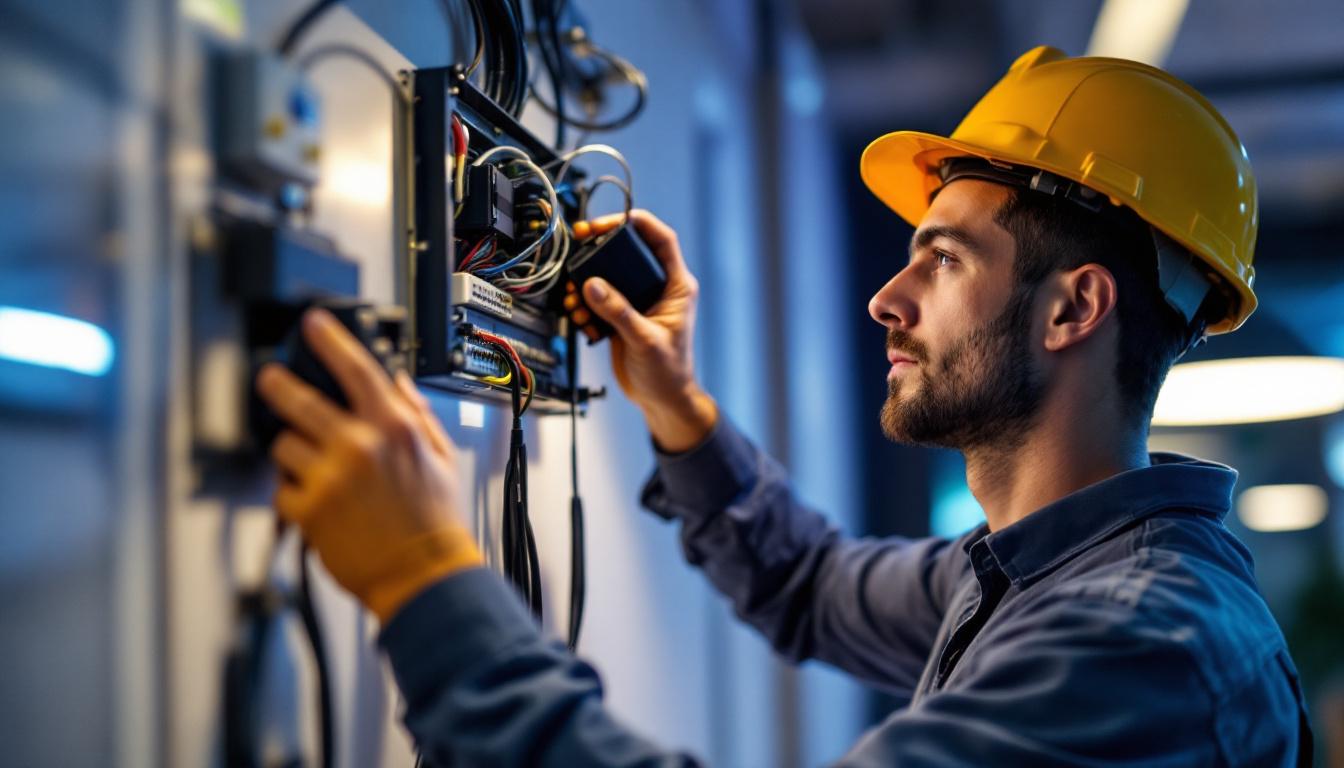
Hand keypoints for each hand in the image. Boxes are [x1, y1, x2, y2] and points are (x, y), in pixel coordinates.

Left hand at [255, 309, 481, 621]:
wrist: (423, 574)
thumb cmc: (435, 521)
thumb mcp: (441, 457)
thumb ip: (416, 414)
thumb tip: (397, 382)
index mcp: (395, 427)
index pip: (357, 368)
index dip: (331, 340)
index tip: (313, 325)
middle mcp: (359, 445)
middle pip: (300, 400)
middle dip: (278, 385)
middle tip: (270, 380)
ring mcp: (329, 477)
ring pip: (285, 446)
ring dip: (294, 454)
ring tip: (316, 471)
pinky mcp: (308, 510)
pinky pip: (282, 489)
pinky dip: (294, 495)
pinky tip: (320, 505)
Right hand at [568, 210, 717, 451]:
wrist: (661, 400)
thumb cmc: (668, 373)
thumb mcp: (645, 341)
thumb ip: (619, 313)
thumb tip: (594, 285)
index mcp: (677, 286)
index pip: (661, 240)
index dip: (638, 223)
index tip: (612, 221)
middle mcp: (658, 288)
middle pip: (628, 252)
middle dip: (601, 249)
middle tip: (580, 243)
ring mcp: (638, 301)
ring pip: (609, 274)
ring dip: (587, 281)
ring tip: (574, 295)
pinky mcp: (622, 315)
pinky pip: (599, 298)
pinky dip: (585, 304)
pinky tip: (580, 315)